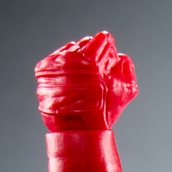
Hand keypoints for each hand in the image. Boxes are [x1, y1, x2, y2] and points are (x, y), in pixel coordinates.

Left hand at [34, 33, 137, 171]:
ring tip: (82, 79)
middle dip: (94, 55)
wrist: (75, 132)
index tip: (107, 64)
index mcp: (91, 60)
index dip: (108, 52)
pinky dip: (64, 65)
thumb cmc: (100, 115)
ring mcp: (55, 62)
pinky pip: (56, 58)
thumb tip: (121, 58)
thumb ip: (127, 71)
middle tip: (96, 74)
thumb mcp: (123, 94)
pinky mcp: (44, 68)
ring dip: (79, 59)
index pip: (102, 39)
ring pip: (71, 48)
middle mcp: (70, 57)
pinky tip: (70, 79)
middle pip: (86, 42)